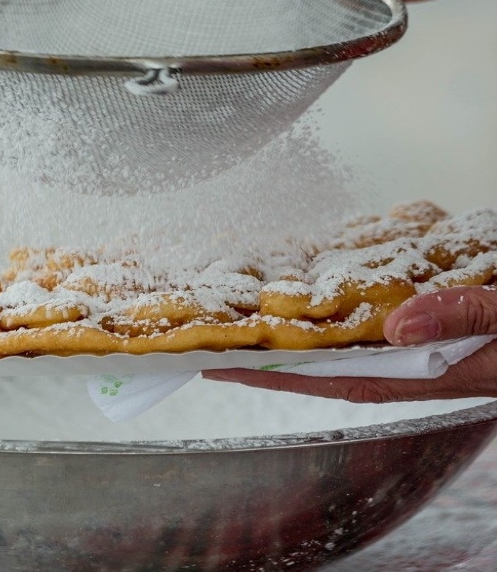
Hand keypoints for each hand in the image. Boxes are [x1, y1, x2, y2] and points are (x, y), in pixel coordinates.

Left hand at [202, 286, 496, 402]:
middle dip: (275, 358)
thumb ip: (464, 320)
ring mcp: (426, 351)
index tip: (223, 368)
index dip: (277, 377)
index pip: (333, 380)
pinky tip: (330, 303)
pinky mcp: (441, 332)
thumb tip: (396, 324)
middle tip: (220, 342)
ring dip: (306, 336)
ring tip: (259, 321)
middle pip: (329, 366)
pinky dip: (346, 317)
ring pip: (351, 346)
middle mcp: (418, 367)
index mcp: (428, 376)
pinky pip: (378, 327)